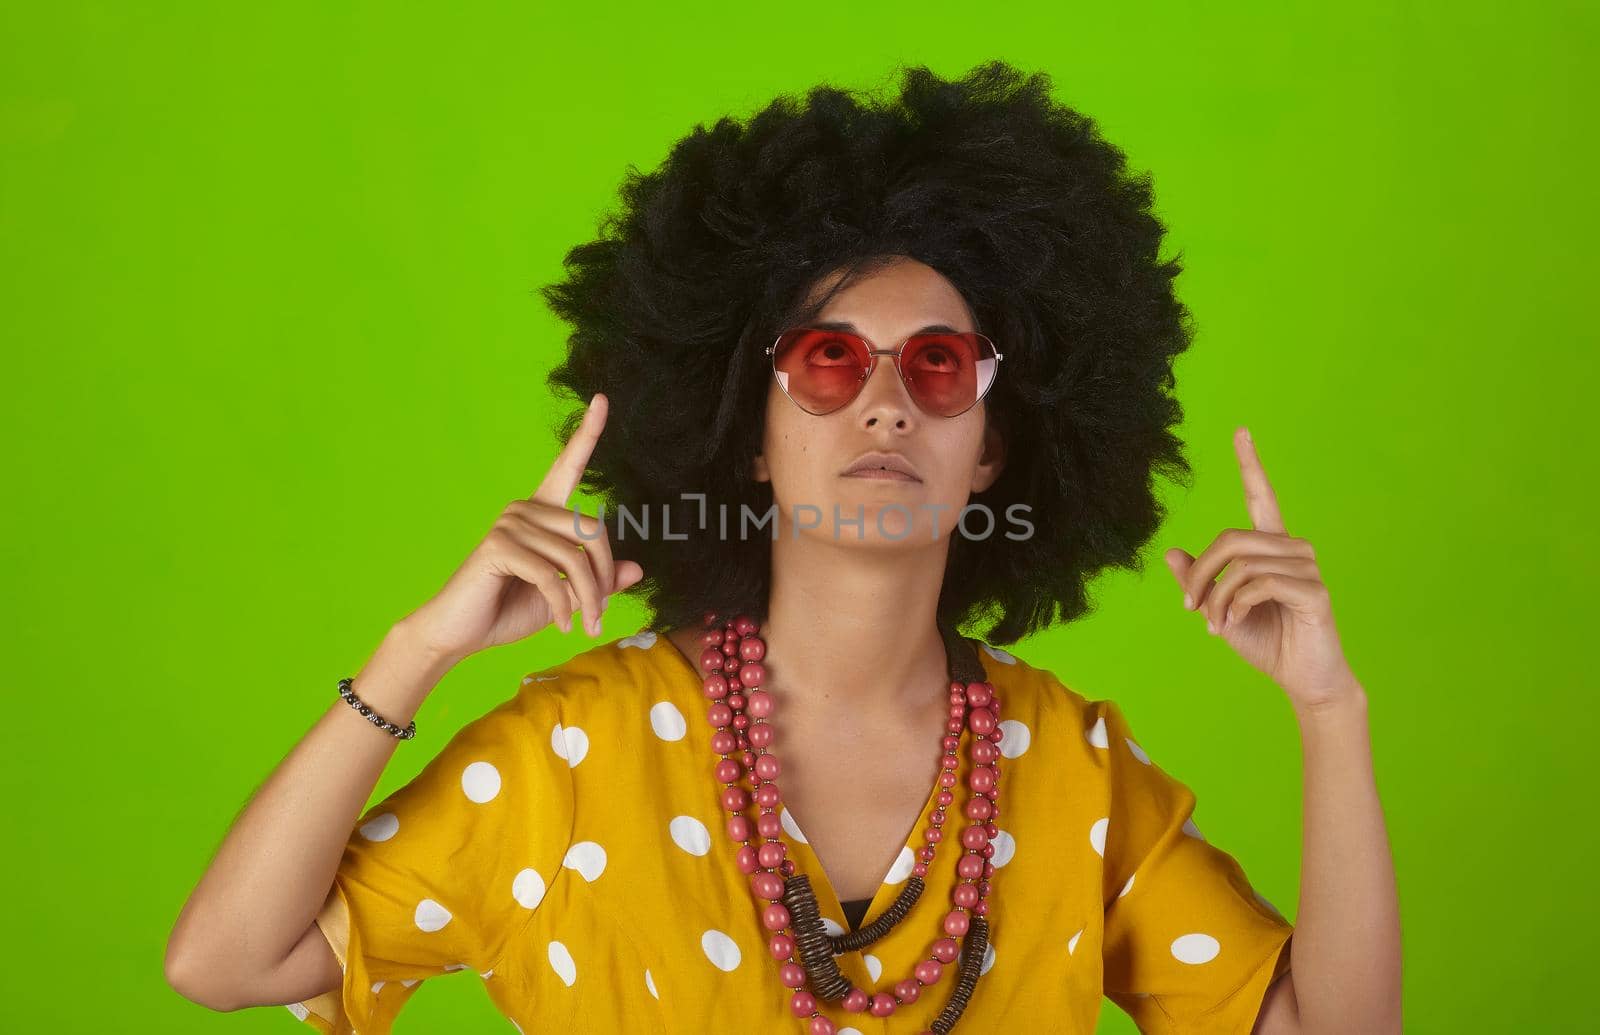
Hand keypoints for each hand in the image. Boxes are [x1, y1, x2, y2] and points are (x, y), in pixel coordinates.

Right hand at [399, 393, 644, 662]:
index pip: (568, 466)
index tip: (602, 399)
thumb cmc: (509, 610)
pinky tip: (562, 623)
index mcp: (542, 512)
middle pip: (592, 530)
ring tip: (586, 624)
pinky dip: (563, 606)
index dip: (587, 433)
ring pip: (576, 558)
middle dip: (604, 576)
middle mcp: (525, 508)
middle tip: (600, 613)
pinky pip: (550, 575)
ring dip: (587, 599)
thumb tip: (638, 568)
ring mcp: (509, 523)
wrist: (459, 634)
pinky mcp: (498, 545)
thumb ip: (598, 581)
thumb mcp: (567, 597)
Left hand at [1164, 427, 1358, 712]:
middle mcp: (1293, 548)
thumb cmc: (1266, 641)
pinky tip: (1233, 624)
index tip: (1241, 431)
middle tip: (1189, 608)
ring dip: (1215, 599)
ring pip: (1240, 565)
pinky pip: (1259, 584)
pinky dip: (1234, 606)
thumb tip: (1171, 553)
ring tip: (1214, 624)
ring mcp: (1308, 568)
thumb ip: (1199, 581)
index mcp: (1272, 547)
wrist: (1303, 679)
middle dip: (1199, 575)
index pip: (1261, 496)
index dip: (1250, 464)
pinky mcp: (1314, 591)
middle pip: (1230, 539)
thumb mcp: (1219, 609)